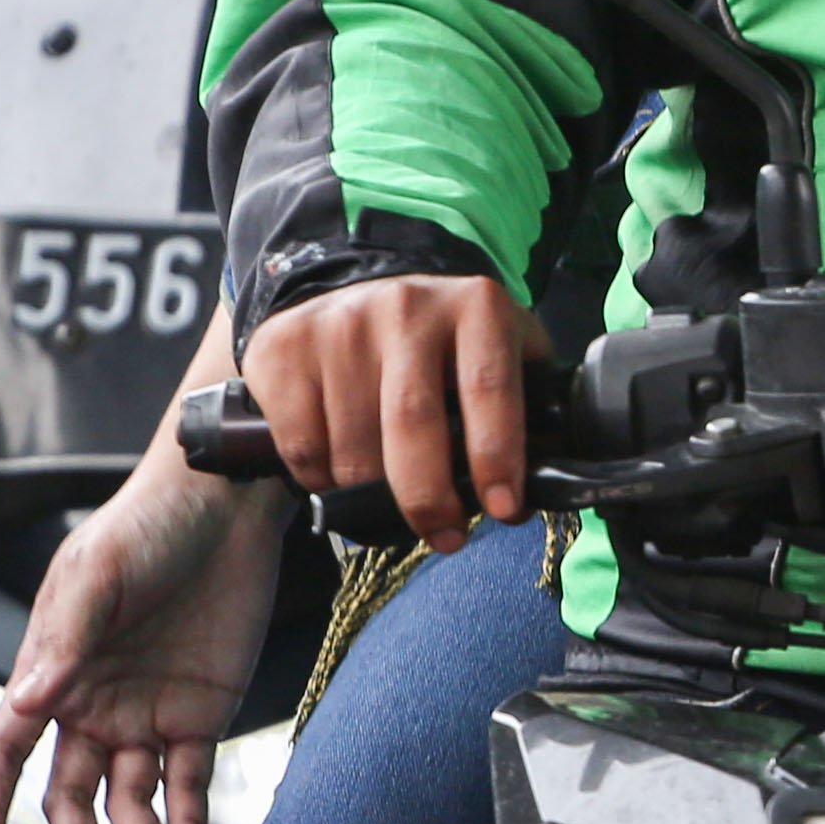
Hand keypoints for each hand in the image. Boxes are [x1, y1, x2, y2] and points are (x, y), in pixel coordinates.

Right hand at [0, 389, 288, 823]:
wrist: (225, 503)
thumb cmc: (146, 526)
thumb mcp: (95, 576)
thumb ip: (65, 644)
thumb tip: (28, 703)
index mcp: (50, 675)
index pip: (6, 752)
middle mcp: (93, 706)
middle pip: (72, 794)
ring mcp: (148, 713)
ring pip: (133, 799)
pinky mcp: (203, 712)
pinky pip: (191, 780)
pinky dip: (191, 820)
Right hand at [248, 274, 546, 549]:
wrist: (354, 288)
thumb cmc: (444, 340)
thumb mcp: (502, 345)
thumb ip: (527, 399)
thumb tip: (540, 482)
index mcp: (475, 307)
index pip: (488, 389)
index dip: (496, 456)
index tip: (502, 509)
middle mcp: (406, 308)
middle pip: (412, 422)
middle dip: (429, 497)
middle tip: (445, 535)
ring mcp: (340, 325)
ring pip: (353, 446)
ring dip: (371, 496)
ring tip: (389, 501)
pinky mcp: (284, 348)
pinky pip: (302, 446)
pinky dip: (321, 482)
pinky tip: (341, 477)